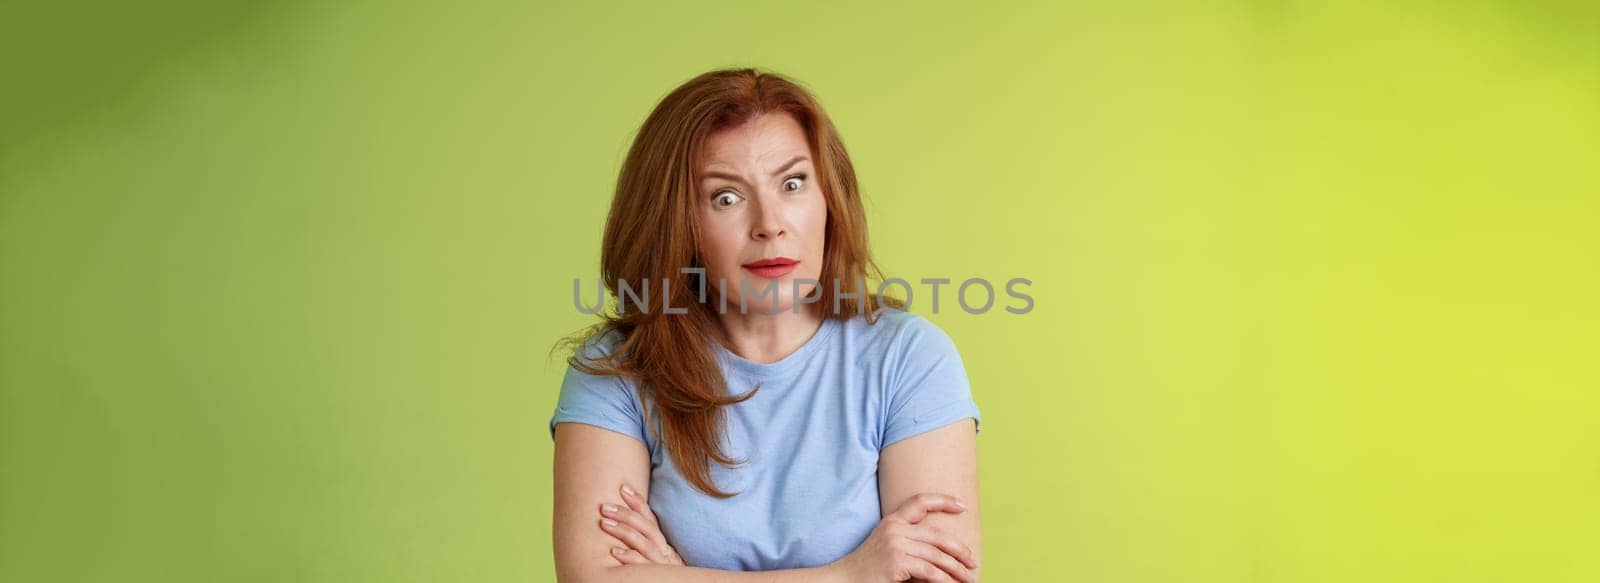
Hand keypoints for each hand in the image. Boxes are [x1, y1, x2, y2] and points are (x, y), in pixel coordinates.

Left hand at [598, 483, 684, 565]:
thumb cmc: (662, 570)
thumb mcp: (657, 552)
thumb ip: (644, 537)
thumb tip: (625, 520)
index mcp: (661, 540)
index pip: (650, 517)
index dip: (637, 502)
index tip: (623, 488)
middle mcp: (662, 548)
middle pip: (645, 526)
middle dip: (625, 514)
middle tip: (604, 507)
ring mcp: (659, 562)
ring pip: (643, 542)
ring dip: (623, 531)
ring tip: (604, 523)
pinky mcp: (656, 574)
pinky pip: (642, 565)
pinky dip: (629, 557)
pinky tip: (614, 551)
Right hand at [826, 493, 978, 582]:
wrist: (843, 580)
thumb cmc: (867, 570)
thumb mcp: (887, 549)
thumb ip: (909, 544)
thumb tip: (941, 554)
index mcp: (892, 522)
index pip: (920, 502)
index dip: (943, 501)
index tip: (962, 505)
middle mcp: (895, 528)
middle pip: (937, 534)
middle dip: (959, 549)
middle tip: (973, 561)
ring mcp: (896, 544)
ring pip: (937, 555)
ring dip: (957, 569)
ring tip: (969, 578)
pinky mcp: (897, 561)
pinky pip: (929, 570)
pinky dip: (944, 579)